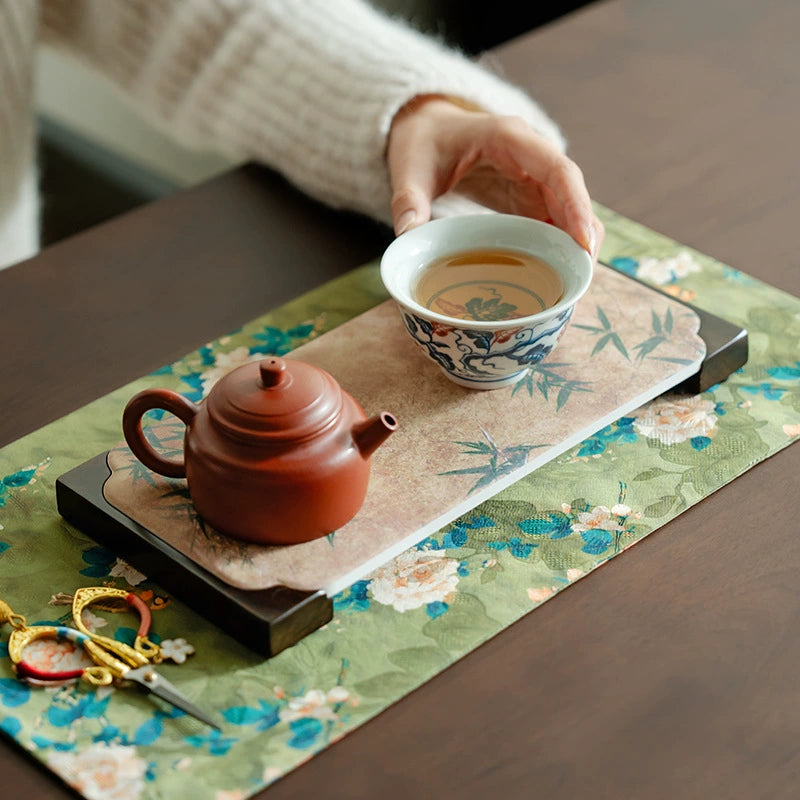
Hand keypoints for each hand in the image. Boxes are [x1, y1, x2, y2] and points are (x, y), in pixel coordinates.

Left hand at [387, 95, 603, 258]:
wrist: (425, 130)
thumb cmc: (422, 143)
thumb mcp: (409, 168)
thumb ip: (408, 199)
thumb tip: (407, 234)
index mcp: (509, 138)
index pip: (557, 169)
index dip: (576, 205)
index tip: (583, 242)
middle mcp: (531, 155)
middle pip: (571, 192)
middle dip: (582, 231)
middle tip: (583, 274)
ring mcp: (532, 175)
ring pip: (568, 207)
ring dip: (575, 241)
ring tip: (577, 280)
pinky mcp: (528, 194)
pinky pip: (552, 218)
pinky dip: (559, 243)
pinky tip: (559, 272)